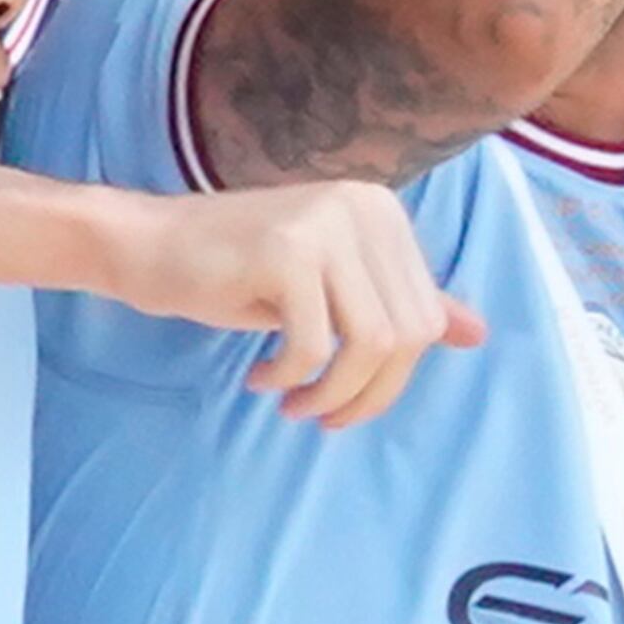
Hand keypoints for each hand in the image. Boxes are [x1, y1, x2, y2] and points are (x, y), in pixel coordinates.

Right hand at [101, 175, 477, 426]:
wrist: (146, 245)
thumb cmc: (237, 272)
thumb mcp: (329, 290)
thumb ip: (398, 305)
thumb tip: (478, 333)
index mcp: (382, 214)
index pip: (425, 316)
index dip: (391, 378)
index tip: (343, 400)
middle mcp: (365, 208)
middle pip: (407, 334)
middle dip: (367, 394)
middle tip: (318, 415)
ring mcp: (326, 224)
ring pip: (371, 343)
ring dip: (332, 392)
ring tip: (293, 402)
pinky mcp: (287, 252)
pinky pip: (315, 345)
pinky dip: (291, 377)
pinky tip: (261, 378)